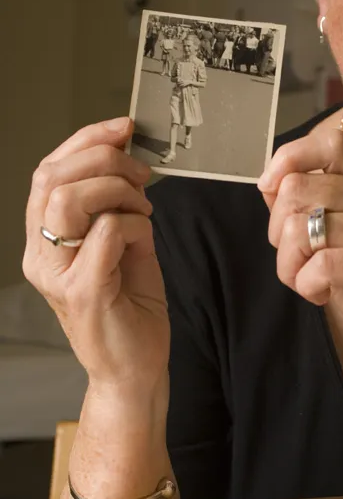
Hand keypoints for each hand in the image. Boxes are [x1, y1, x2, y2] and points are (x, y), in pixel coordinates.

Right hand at [23, 118, 169, 400]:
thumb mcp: (124, 245)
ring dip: (117, 190)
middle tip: (141, 174)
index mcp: (44, 241)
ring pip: (68, 200)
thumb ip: (118, 205)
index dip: (84, 140)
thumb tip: (128, 158)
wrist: (135, 371)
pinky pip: (106, 232)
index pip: (47, 173)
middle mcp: (40, 257)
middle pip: (52, 179)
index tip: (123, 127)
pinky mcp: (83, 293)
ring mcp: (57, 276)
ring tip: (143, 207)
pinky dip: (134, 223)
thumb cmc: (130, 310)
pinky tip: (145, 237)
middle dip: (104, 160)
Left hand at [258, 129, 342, 373]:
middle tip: (297, 257)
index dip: (290, 157)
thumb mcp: (330, 232)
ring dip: (289, 265)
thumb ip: (302, 202)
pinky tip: (320, 294)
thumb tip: (269, 183)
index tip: (270, 188)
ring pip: (299, 230)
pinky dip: (306, 284)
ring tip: (309, 280)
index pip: (330, 142)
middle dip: (277, 231)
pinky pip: (319, 264)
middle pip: (297, 189)